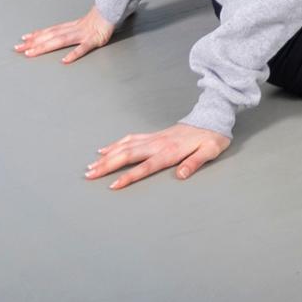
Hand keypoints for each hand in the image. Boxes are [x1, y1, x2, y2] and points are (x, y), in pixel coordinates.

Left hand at [14, 9, 114, 64]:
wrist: (116, 8)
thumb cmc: (102, 17)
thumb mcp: (86, 22)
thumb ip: (75, 28)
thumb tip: (66, 32)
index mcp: (72, 26)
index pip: (51, 30)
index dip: (37, 35)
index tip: (23, 39)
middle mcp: (74, 29)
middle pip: (51, 36)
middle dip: (33, 43)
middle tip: (18, 48)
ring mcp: (83, 35)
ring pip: (60, 41)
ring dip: (44, 47)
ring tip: (31, 53)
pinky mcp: (95, 40)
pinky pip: (83, 48)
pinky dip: (74, 54)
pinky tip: (65, 60)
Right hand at [85, 123, 228, 191]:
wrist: (212, 117)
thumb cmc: (212, 137)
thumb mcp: (210, 151)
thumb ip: (195, 163)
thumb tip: (181, 175)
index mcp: (170, 151)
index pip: (145, 166)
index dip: (129, 176)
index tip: (113, 185)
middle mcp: (158, 143)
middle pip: (128, 155)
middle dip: (107, 165)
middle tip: (89, 175)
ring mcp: (154, 138)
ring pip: (125, 146)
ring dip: (107, 156)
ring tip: (91, 166)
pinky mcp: (153, 135)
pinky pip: (130, 139)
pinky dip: (115, 144)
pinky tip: (104, 150)